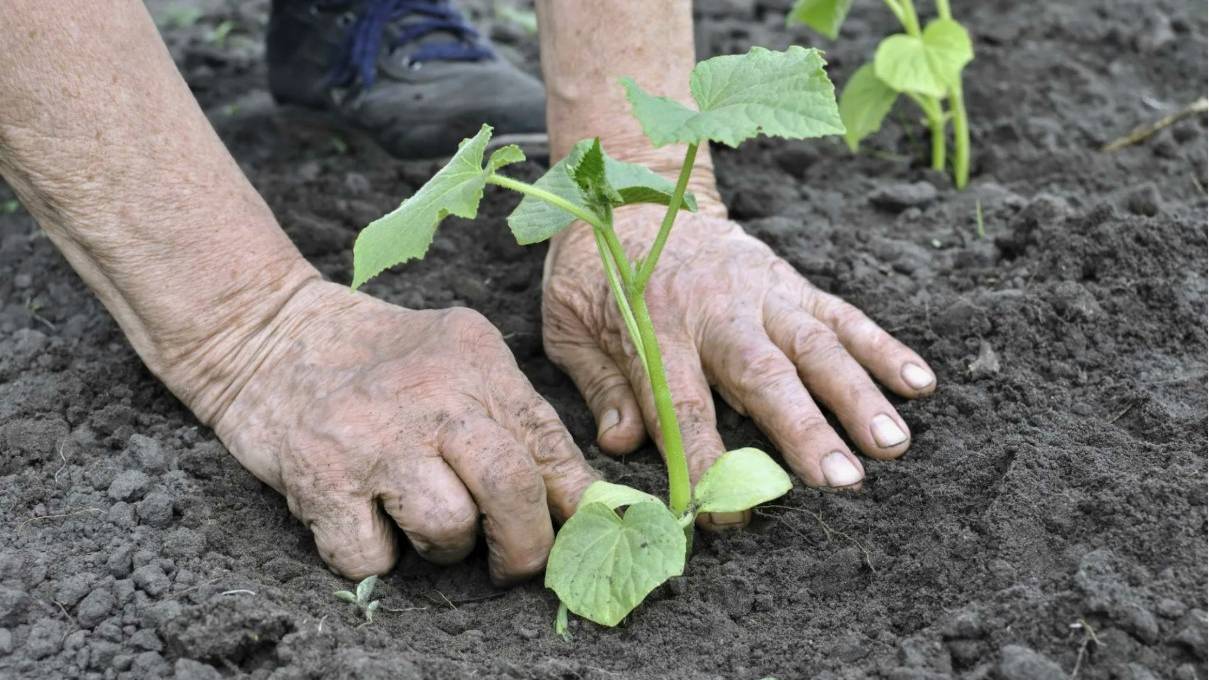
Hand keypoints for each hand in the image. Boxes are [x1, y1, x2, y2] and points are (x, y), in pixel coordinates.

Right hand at [209, 280, 597, 581]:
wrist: (268, 335)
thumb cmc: (378, 361)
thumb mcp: (458, 359)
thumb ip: (515, 418)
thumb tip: (578, 500)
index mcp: (476, 362)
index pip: (549, 444)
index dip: (574, 503)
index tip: (575, 533)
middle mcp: (430, 397)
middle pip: (510, 489)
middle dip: (524, 546)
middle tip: (513, 561)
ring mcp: (374, 439)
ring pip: (448, 530)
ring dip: (444, 548)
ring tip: (422, 519)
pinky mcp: (320, 479)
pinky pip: (373, 559)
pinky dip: (376, 557)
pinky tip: (367, 520)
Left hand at [542, 204, 934, 523]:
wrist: (633, 191)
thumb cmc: (597, 270)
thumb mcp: (570, 324)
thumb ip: (600, 384)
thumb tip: (622, 445)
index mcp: (655, 325)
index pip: (683, 404)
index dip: (704, 462)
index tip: (724, 514)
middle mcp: (717, 309)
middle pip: (765, 376)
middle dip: (805, 430)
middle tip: (842, 480)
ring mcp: (762, 292)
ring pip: (817, 345)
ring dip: (858, 396)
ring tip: (893, 444)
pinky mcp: (791, 281)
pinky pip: (842, 314)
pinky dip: (883, 347)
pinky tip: (919, 383)